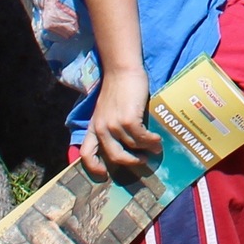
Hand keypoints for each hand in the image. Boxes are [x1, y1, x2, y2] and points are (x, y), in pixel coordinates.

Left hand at [77, 64, 159, 181]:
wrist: (122, 69)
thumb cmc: (117, 87)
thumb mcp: (107, 110)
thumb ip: (111, 124)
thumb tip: (127, 142)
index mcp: (93, 127)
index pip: (86, 154)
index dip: (94, 167)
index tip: (105, 174)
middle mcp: (101, 129)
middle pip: (114, 156)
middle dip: (130, 162)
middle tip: (142, 162)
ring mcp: (114, 125)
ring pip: (131, 147)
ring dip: (146, 151)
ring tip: (155, 149)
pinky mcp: (128, 120)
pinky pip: (141, 138)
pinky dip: (151, 142)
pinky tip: (157, 140)